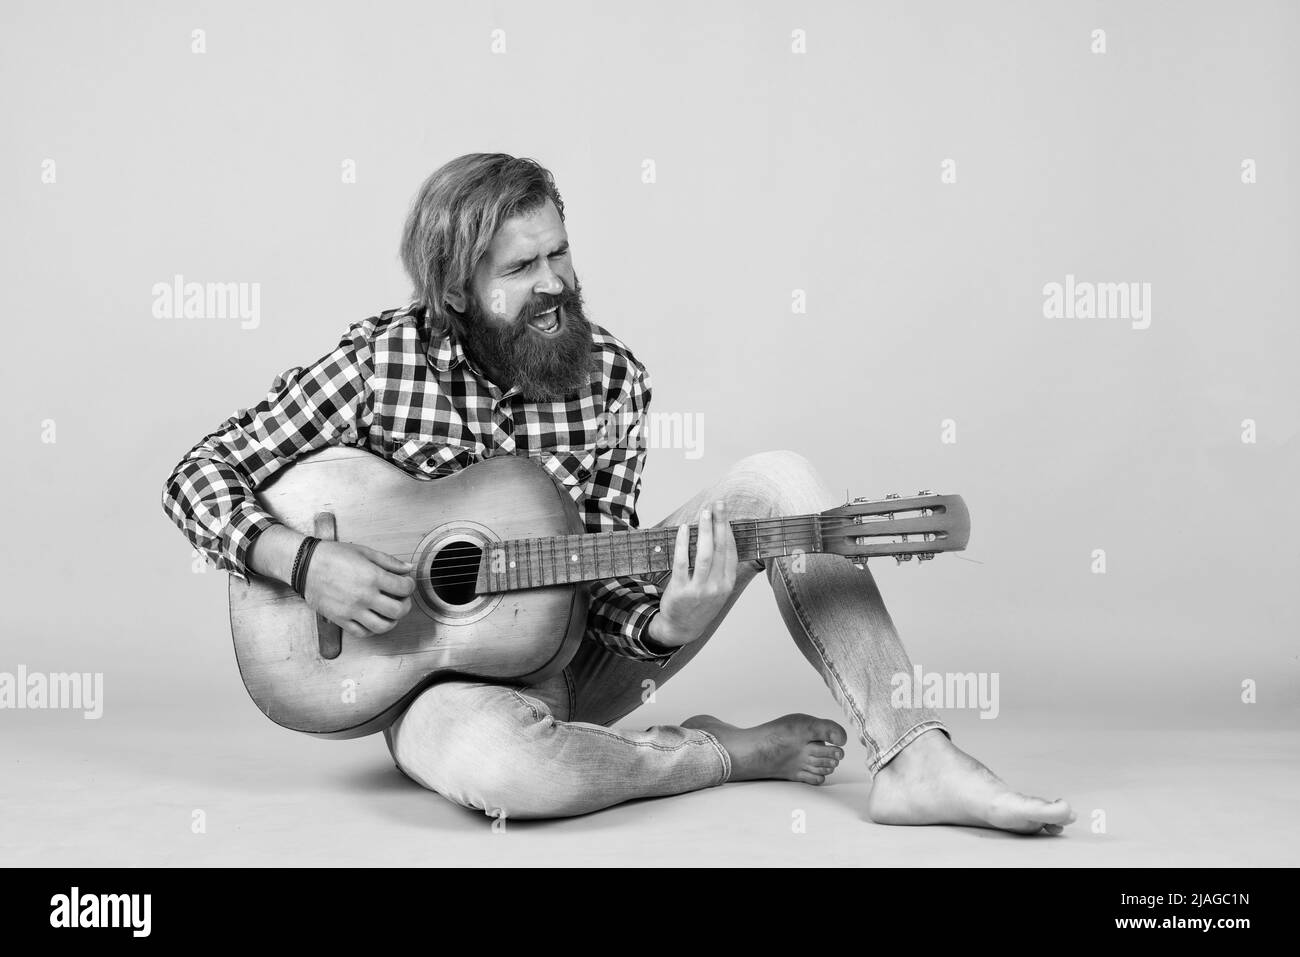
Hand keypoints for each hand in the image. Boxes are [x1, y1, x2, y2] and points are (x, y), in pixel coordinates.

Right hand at [302, 541, 415, 637]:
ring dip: (392, 620)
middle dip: (405, 605)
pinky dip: (372, 629)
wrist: (305, 565)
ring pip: (383, 627)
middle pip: (398, 611)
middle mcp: (364, 596)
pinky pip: (363, 633)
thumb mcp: (364, 551)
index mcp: (372, 577)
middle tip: (401, 599)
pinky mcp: (341, 619)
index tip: (406, 583)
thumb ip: (389, 561)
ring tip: (389, 611)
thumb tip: (407, 568)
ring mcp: (352, 610)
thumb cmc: (332, 555)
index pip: (404, 588)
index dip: (410, 585)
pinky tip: (373, 618)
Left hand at [652, 501, 737, 647]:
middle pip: (721, 549)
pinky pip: (683, 562)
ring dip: (705, 530)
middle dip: (720, 524)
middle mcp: (717, 587)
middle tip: (718, 504)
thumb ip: (722, 568)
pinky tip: (684, 529)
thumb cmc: (700, 605)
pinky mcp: (680, 591)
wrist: (681, 629)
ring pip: (705, 554)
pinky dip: (684, 543)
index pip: (731, 552)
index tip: (724, 514)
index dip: (728, 531)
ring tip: (704, 512)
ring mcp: (699, 590)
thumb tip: (724, 539)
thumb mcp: (718, 590)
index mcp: (728, 584)